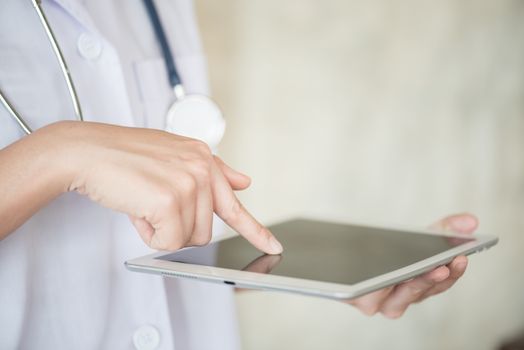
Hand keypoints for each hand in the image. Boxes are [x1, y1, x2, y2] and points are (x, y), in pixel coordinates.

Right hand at [41, 121, 282, 253]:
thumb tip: (245, 181)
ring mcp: (188, 183)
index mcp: (203, 158)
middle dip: (177, 227)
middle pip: (206, 231)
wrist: (87, 151)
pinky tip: (137, 210)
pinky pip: (169, 242)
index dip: (254, 229)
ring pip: (188, 239)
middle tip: (153, 205)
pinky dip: (149, 235)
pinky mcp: (170, 200)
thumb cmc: (124, 156)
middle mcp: (201, 168)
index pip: (234, 202)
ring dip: (162, 229)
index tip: (273, 245)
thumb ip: (213, 171)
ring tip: (143, 202)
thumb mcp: (173, 155)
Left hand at [347, 213, 477, 317]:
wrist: (344, 256)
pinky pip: (369, 295)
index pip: (441, 284)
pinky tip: (384, 275)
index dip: (453, 273)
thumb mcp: (416, 237)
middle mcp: (400, 300)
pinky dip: (378, 287)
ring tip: (413, 270)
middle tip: (443, 266)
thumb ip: (444, 229)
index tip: (461, 257)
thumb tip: (472, 220)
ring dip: (406, 286)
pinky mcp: (356, 299)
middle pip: (420, 293)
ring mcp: (378, 303)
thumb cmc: (385, 251)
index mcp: (418, 287)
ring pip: (396, 301)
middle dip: (431, 279)